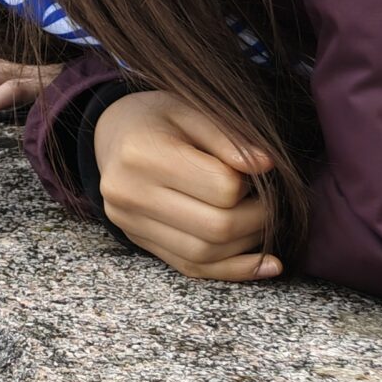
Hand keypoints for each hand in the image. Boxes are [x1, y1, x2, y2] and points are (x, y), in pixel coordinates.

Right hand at [93, 90, 281, 282]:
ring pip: (205, 253)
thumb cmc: (157, 118)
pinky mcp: (137, 239)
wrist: (112, 133)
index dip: (251, 183)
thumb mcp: (191, 111)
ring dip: (247, 244)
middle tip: (269, 202)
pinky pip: (191, 267)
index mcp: (142, 154)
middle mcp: (129, 193)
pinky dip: (233, 270)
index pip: (221, 187)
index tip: (253, 172)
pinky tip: (265, 264)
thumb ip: (228, 138)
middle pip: (216, 227)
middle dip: (258, 219)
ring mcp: (129, 221)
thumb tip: (266, 166)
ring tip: (259, 222)